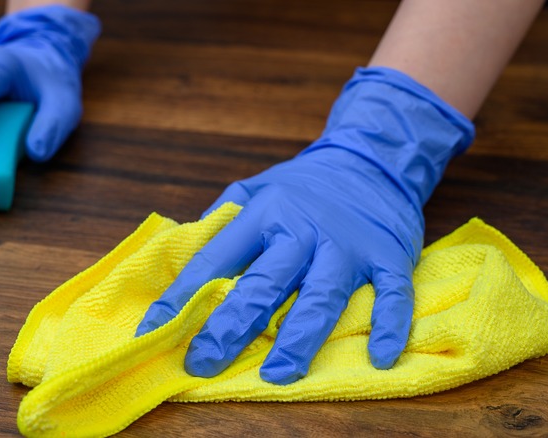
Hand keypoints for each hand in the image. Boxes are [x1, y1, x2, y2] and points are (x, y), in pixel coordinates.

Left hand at [135, 67, 474, 384]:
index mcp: (265, 213)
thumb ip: (224, 218)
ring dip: (298, 339)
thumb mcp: (257, 187)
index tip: (155, 330)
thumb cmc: (305, 183)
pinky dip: (390, 325)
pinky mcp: (389, 254)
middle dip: (230, 326)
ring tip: (276, 375)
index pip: (215, 258)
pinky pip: (392, 294)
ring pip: (320, 296)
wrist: (372, 156)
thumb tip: (187, 252)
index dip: (182, 296)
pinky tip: (380, 357)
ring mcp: (347, 244)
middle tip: (204, 362)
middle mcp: (303, 229)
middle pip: (263, 283)